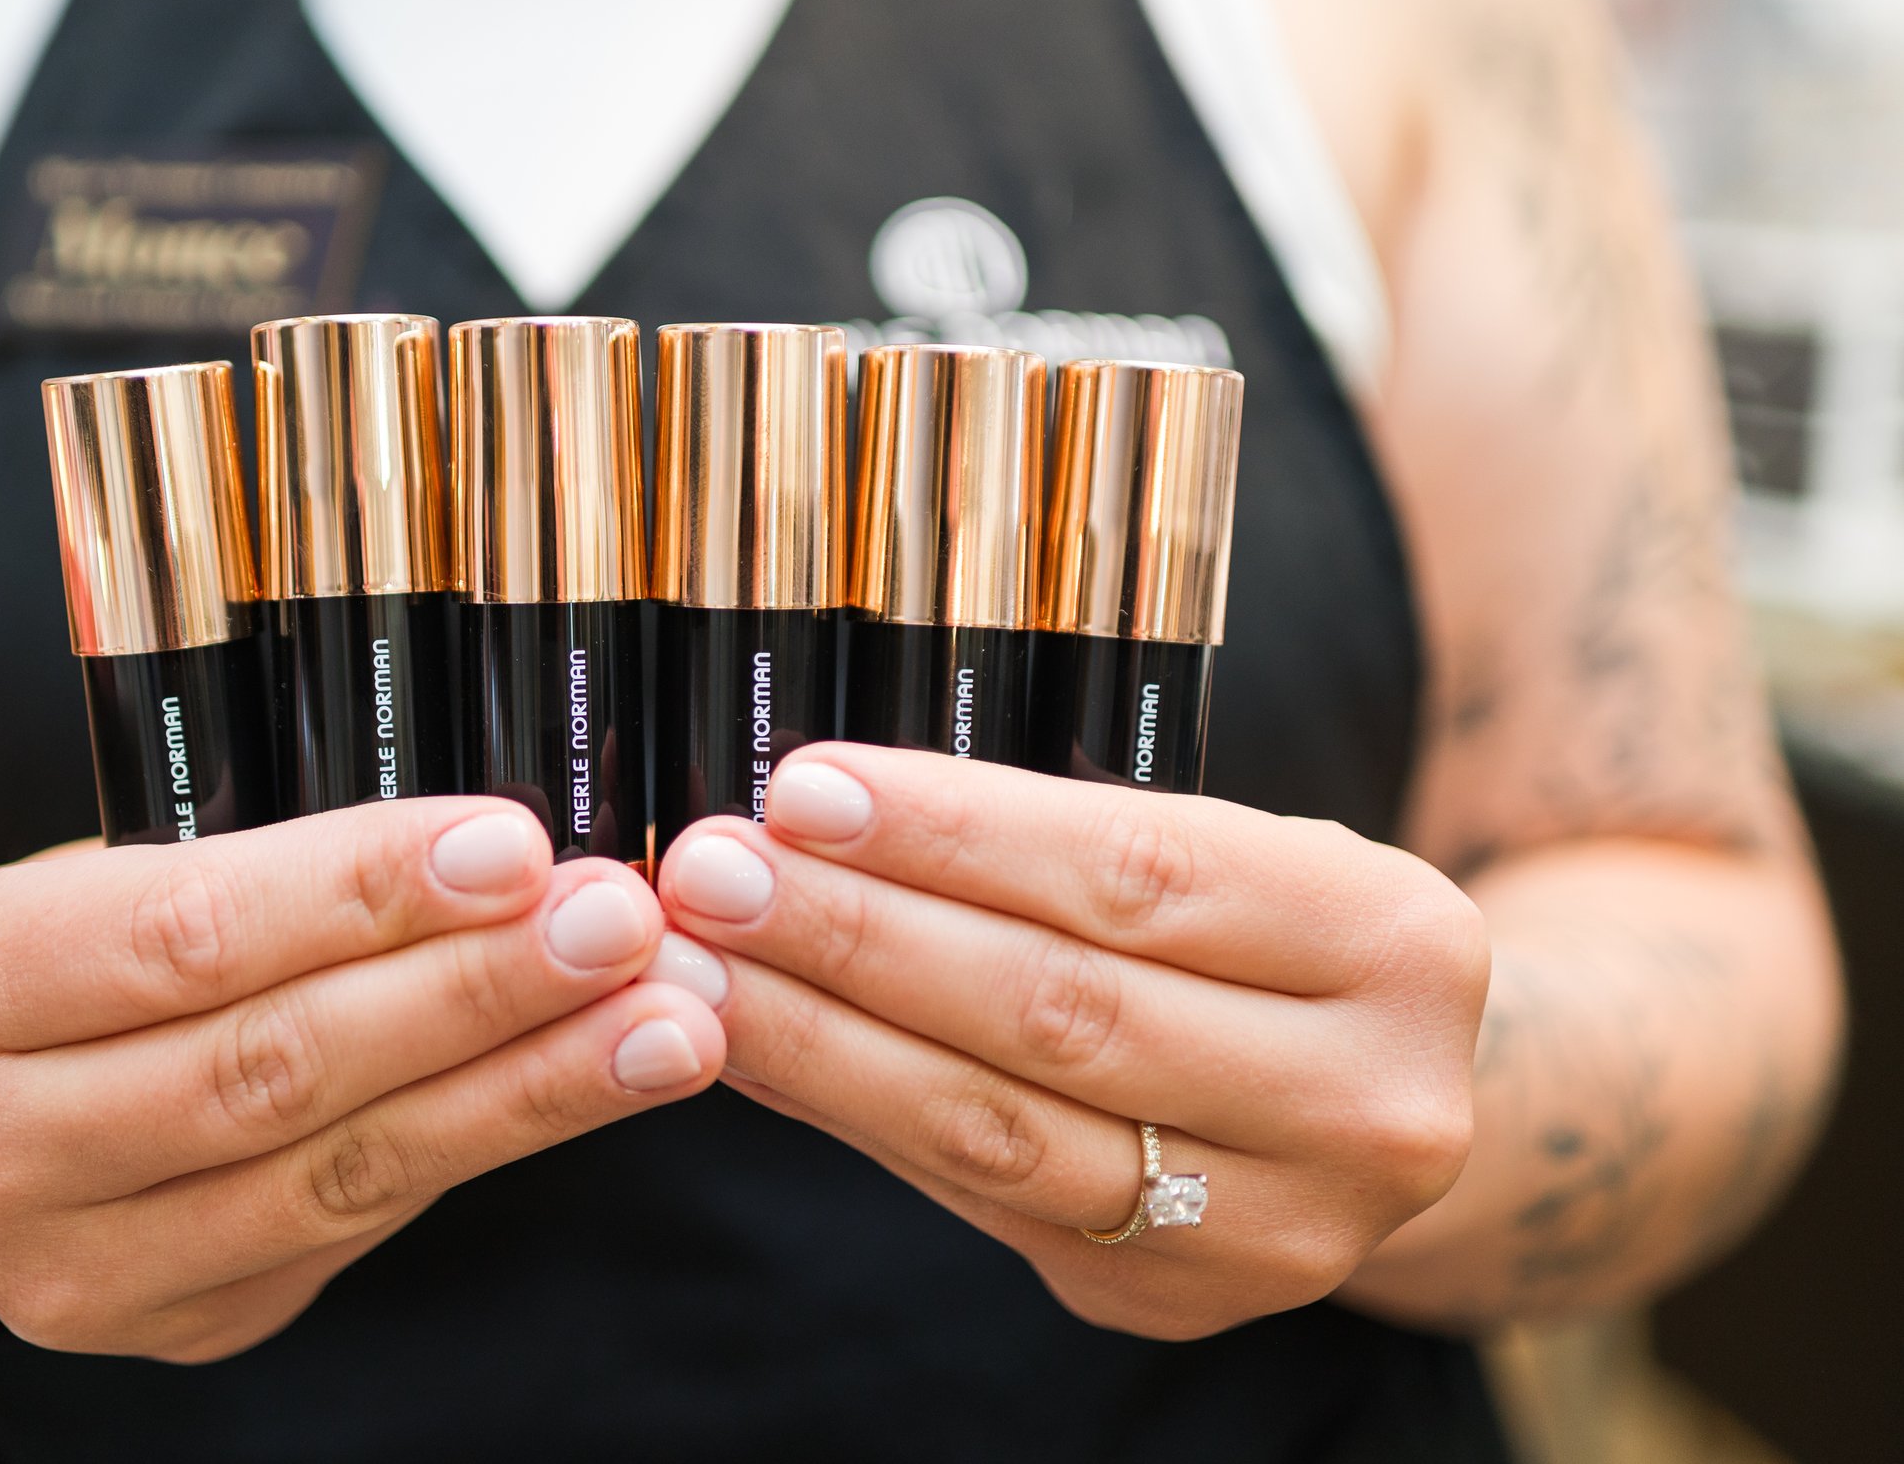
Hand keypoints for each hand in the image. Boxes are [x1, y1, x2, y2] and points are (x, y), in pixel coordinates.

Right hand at [0, 799, 721, 1361]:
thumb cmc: (50, 960)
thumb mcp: (91, 878)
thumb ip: (255, 874)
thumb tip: (500, 855)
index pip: (182, 937)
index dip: (360, 894)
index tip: (516, 846)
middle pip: (269, 1069)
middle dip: (471, 993)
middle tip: (621, 928)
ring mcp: (71, 1272)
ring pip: (334, 1174)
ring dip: (521, 1091)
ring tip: (662, 1022)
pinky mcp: (169, 1327)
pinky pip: (350, 1228)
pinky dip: (478, 1146)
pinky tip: (582, 1085)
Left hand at [648, 746, 1487, 1339]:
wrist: (1377, 1098)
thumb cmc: (1268, 938)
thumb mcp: (1233, 854)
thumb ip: (1057, 844)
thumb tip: (814, 815)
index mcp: (1394, 942)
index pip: (1136, 875)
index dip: (954, 835)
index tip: (803, 792)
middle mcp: (1364, 1103)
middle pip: (1060, 1011)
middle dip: (859, 936)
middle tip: (713, 878)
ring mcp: (1277, 1230)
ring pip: (1003, 1130)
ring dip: (822, 1043)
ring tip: (697, 973)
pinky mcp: (1175, 1300)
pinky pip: (976, 1198)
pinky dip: (850, 1113)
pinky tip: (756, 1052)